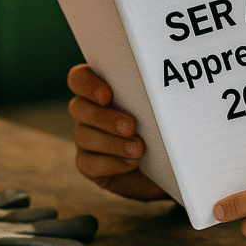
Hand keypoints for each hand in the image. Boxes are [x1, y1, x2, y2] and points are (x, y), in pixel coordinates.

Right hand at [67, 64, 168, 200]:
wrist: (166, 166)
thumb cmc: (163, 130)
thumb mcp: (161, 111)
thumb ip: (153, 97)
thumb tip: (163, 87)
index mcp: (99, 90)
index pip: (79, 78)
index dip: (87, 84)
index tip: (107, 94)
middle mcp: (86, 112)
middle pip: (78, 107)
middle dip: (104, 117)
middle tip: (131, 126)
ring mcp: (85, 138)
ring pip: (82, 136)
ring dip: (111, 142)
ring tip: (139, 149)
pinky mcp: (88, 164)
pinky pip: (88, 163)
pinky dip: (110, 163)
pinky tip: (131, 163)